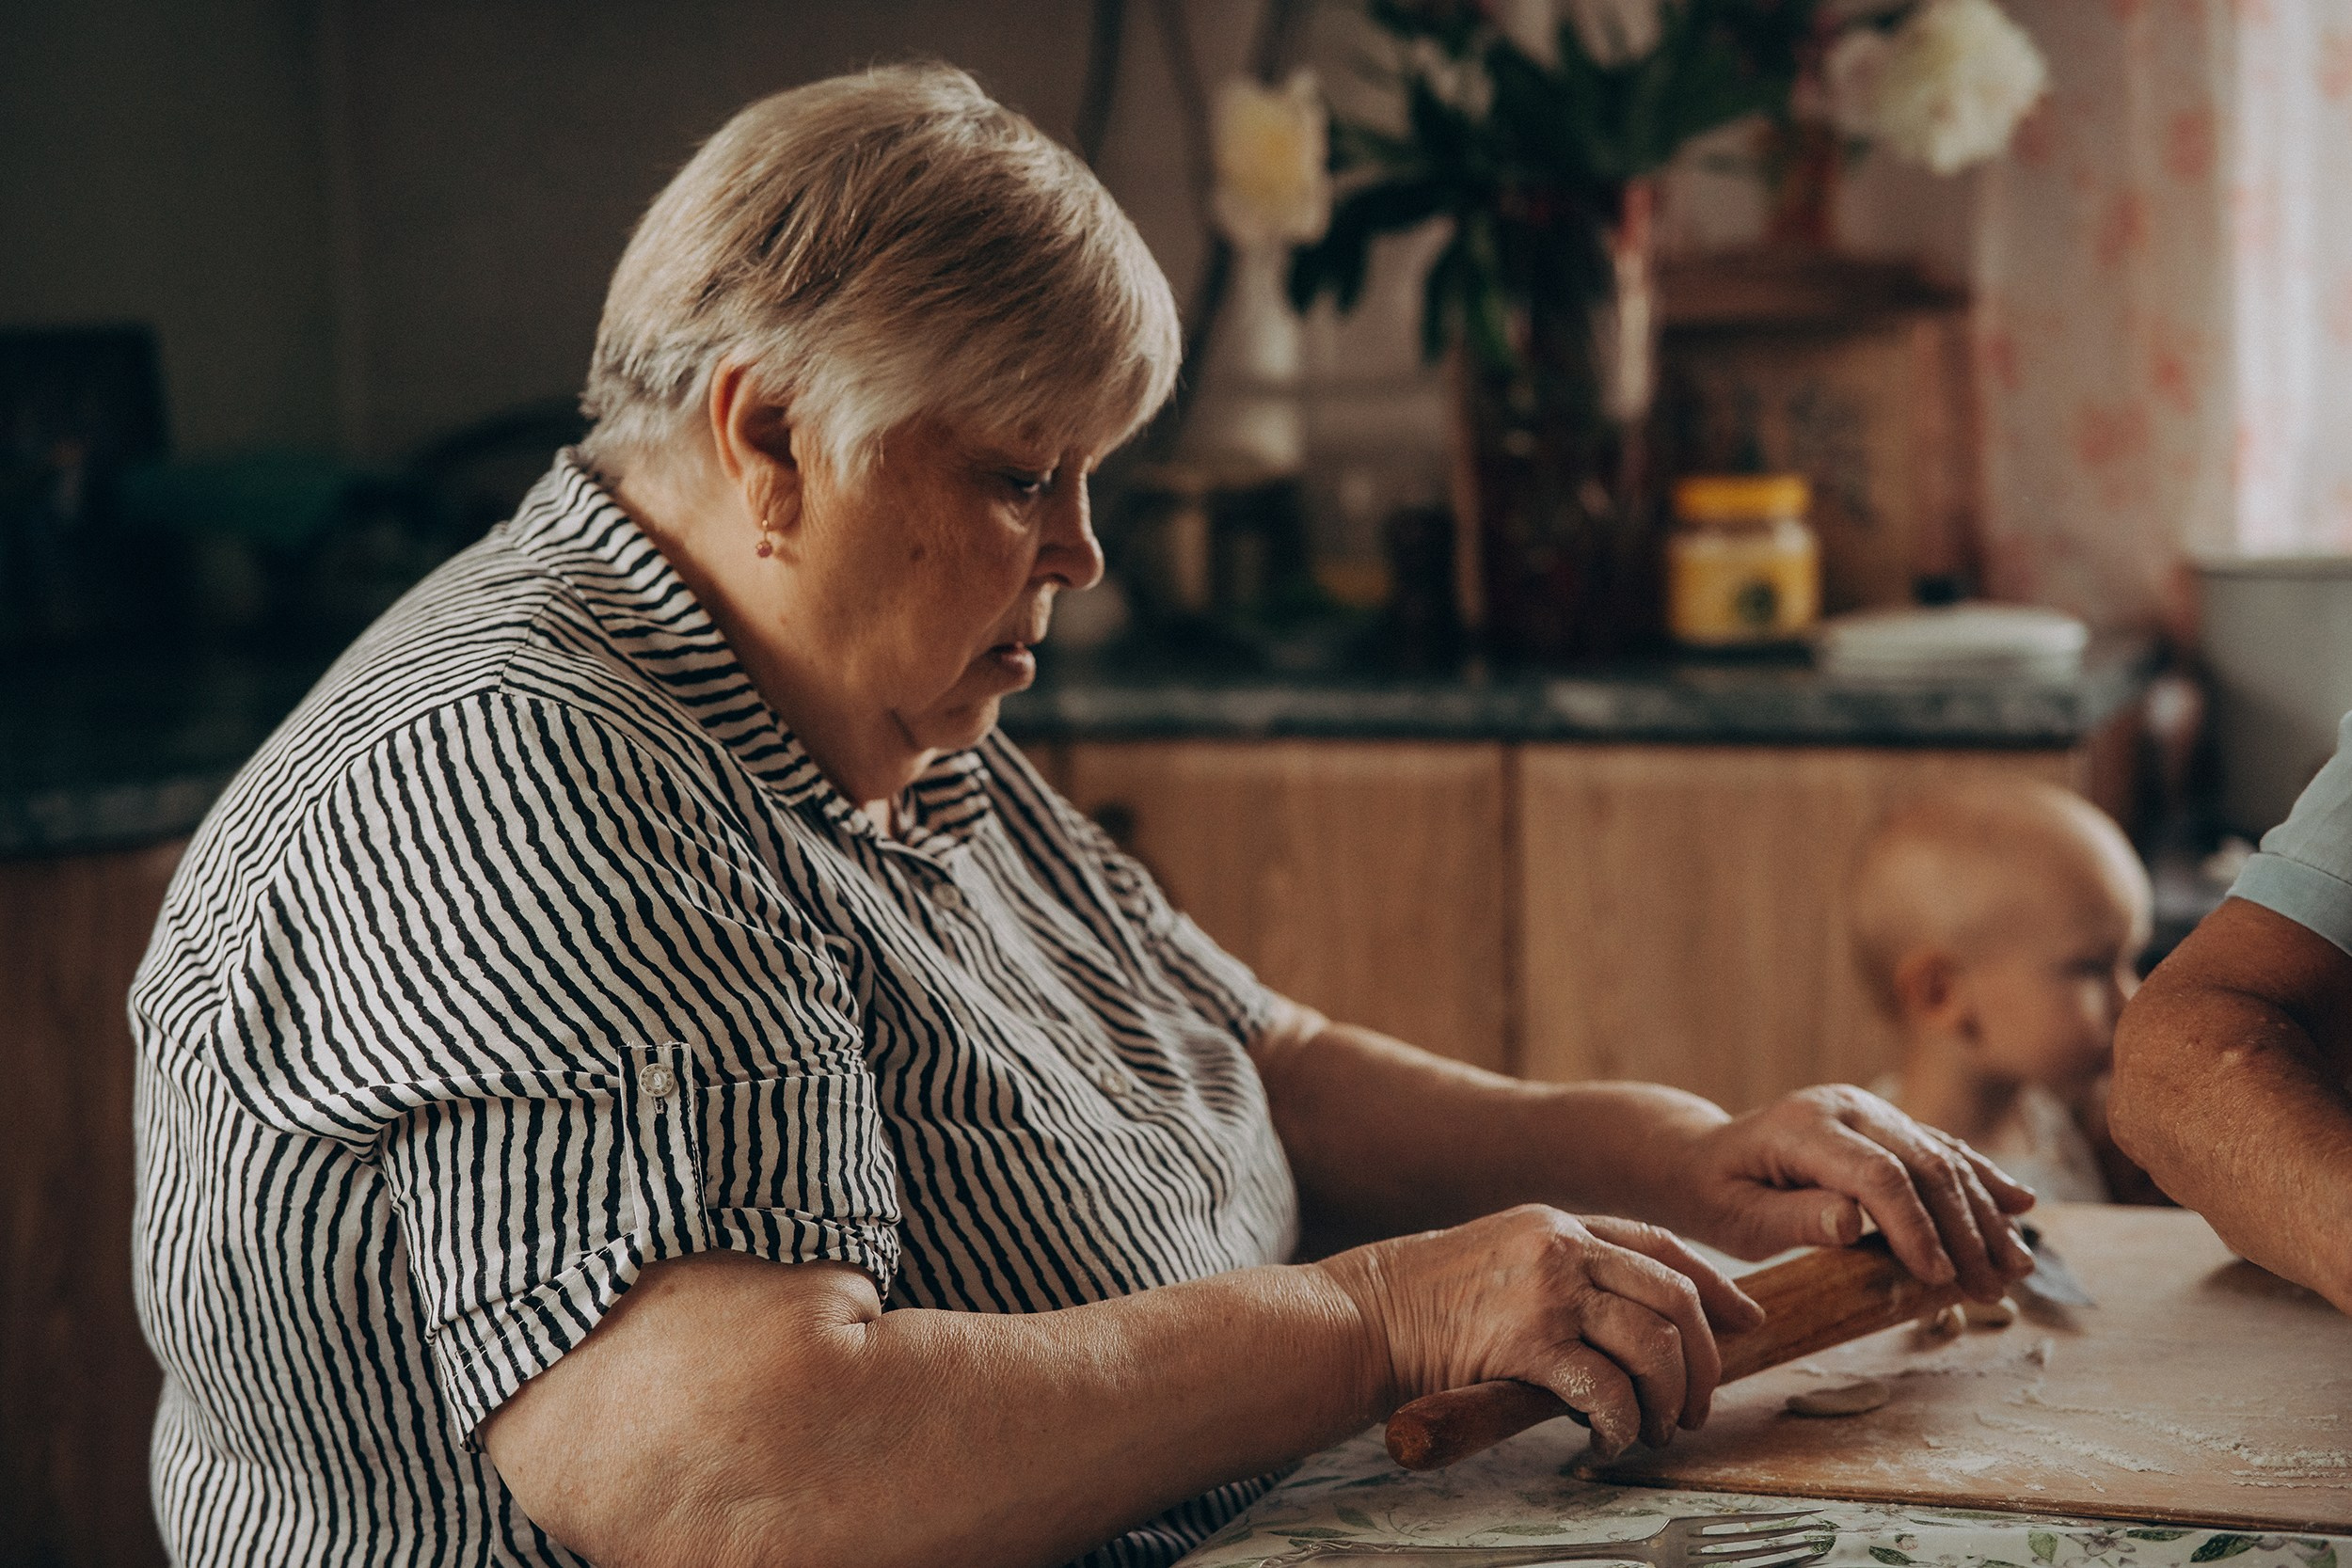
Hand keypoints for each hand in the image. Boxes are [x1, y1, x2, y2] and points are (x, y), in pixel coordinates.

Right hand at [1316, 1205, 1764, 1459]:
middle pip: (1675, 1296)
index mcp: (1558, 1223)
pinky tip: (1611, 1440)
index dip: (1715, 1286)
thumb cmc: (1424, 1302)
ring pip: (1655, 1345)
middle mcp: (1562, 1246)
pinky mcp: (1528, 1342)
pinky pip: (1608, 1390)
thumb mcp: (1500, 1258)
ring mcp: (1548, 1291)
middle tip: (1698, 1407)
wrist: (1360, 1316)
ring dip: (1670, 1401)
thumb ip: (1558, 1270)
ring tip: (1656, 1430)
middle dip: (1705, 1361)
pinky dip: (1623, 1425)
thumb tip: (1623, 1316)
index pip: (1662, 1245)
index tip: (1747, 1320)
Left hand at [1673, 1085, 2036, 1301]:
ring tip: (2017, 1267)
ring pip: (1943, 1157)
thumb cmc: (1716, 1194)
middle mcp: (1845, 1108)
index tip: (1940, 1278)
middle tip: (1994, 1289)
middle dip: (1965, 1231)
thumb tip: (1851, 1224)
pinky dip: (1980, 1180)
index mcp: (1804, 1128)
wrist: (1703, 1156)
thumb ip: (1794, 1218)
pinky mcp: (1884, 1123)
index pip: (1878, 1176)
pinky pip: (1941, 1148)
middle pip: (1923, 1165)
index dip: (1916, 1227)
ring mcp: (1869, 1111)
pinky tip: (2019, 1205)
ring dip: (1985, 1214)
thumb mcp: (1739, 1218)